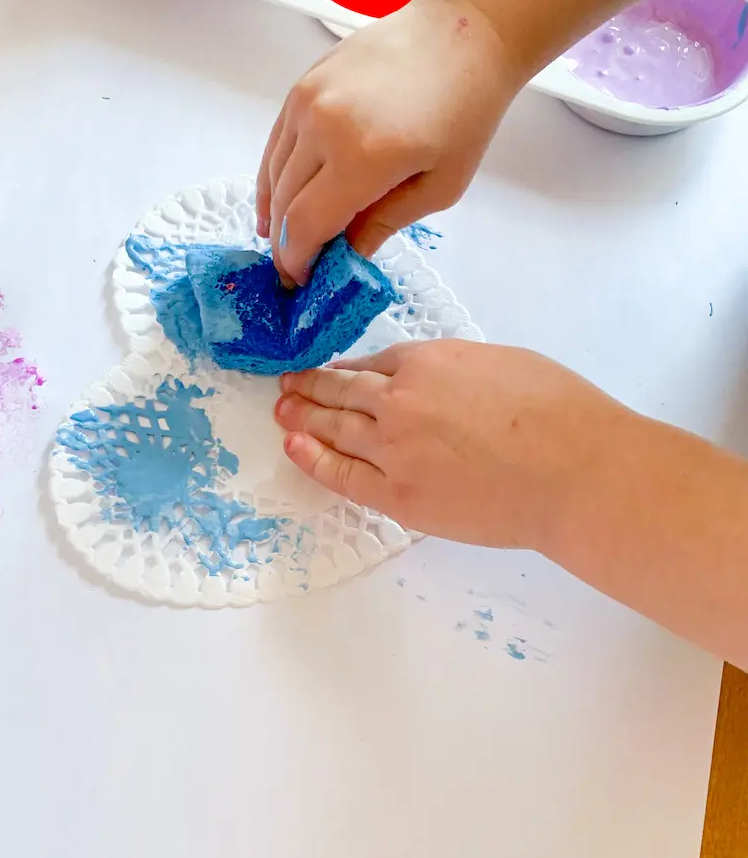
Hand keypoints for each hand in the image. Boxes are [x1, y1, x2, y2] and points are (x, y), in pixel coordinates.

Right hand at [257, 0, 523, 284]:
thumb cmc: (465, 112)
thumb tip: (345, 256)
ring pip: (274, 174)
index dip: (298, 261)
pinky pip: (276, 143)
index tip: (301, 283)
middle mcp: (324, 127)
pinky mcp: (302, 85)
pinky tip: (279, 200)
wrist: (463, 31)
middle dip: (286, 244)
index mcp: (363, 158)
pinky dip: (274, 176)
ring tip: (284, 240)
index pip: (307, 225)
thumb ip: (384, 224)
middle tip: (296, 269)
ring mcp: (307, 101)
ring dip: (276, 213)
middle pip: (286, 203)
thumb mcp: (440, 186)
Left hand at [274, 340, 635, 551]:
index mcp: (428, 361)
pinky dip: (313, 459)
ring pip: (335, 428)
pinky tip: (295, 446)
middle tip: (288, 382)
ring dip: (303, 416)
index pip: (374, 363)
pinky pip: (342, 476)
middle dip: (311, 384)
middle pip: (342, 390)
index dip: (352, 369)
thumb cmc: (558, 415)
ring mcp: (394, 450)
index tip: (336, 371)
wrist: (575, 472)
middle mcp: (400, 400)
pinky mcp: (398, 496)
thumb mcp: (500, 362)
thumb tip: (433, 383)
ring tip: (282, 409)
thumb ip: (454, 369)